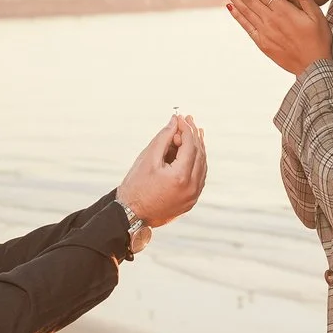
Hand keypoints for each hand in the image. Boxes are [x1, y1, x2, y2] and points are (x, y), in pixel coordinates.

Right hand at [116, 112, 206, 227]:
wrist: (131, 216)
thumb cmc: (135, 186)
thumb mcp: (147, 158)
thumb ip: (163, 137)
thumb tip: (174, 121)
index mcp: (180, 177)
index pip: (190, 146)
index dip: (186, 129)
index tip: (181, 117)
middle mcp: (191, 188)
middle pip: (199, 155)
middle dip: (194, 136)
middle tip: (188, 120)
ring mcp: (193, 196)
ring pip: (202, 166)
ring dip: (198, 148)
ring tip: (192, 132)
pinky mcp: (190, 201)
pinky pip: (199, 177)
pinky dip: (196, 162)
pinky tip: (191, 153)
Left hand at [222, 0, 332, 75]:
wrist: (314, 67)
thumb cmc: (319, 39)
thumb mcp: (317, 15)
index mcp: (283, 11)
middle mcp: (270, 20)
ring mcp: (264, 32)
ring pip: (245, 11)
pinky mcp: (262, 43)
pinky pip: (246, 26)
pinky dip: (237, 16)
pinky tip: (230, 7)